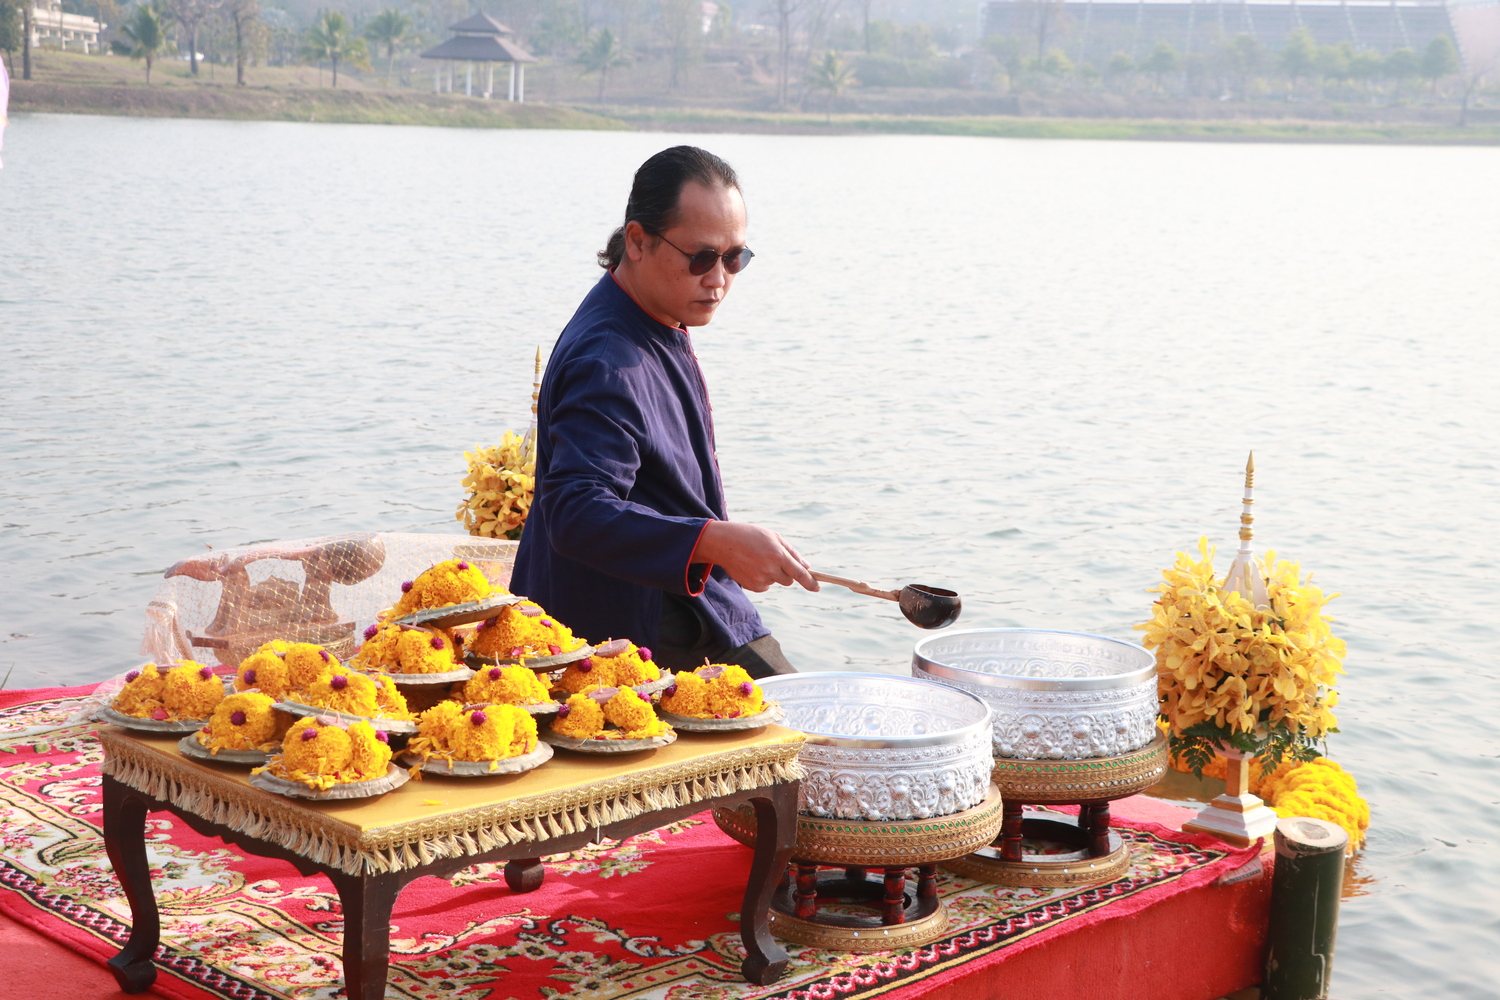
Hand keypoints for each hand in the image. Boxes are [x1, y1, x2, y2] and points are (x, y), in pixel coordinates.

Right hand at [692, 521, 818, 593]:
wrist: (723, 543)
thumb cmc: (750, 536)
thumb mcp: (773, 537)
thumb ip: (792, 552)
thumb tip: (807, 566)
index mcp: (778, 554)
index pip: (799, 573)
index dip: (810, 582)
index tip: (817, 588)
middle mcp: (770, 569)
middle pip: (789, 580)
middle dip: (787, 573)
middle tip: (774, 560)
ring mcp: (760, 579)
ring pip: (775, 582)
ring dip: (772, 574)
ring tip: (758, 560)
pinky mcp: (752, 586)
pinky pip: (765, 586)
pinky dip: (762, 579)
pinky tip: (751, 567)